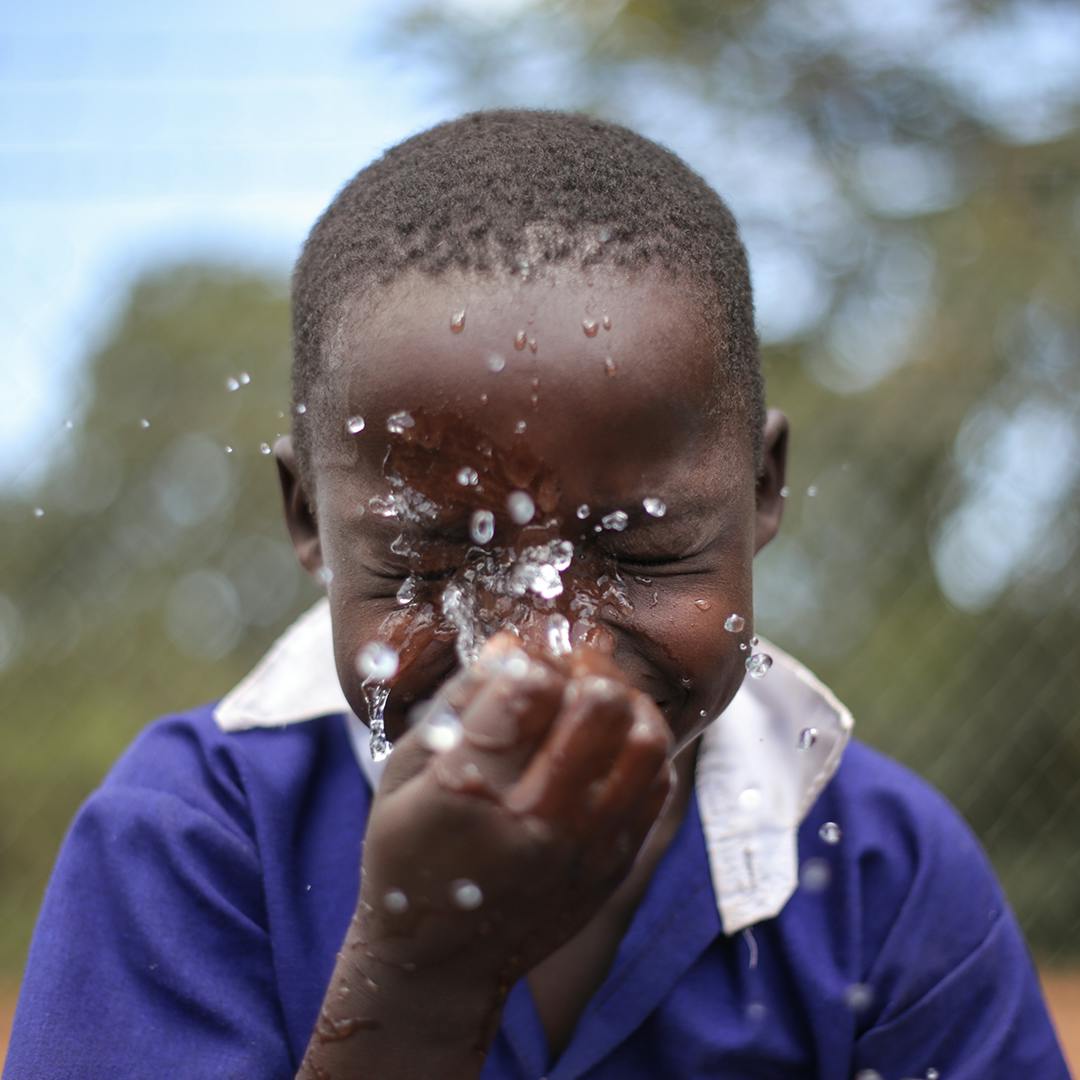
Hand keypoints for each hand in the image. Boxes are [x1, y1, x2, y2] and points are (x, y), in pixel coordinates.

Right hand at [298, 634, 672, 1077]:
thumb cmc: (408, 854)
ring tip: (596, 700)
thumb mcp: (406, 771)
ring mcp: (586, 846)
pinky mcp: (617, 864)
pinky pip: (658, 782)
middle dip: (583, 669)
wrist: (442, 961)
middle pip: (599, 705)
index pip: (531, 687)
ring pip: (645, 739)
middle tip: (566, 671)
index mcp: (469, 789)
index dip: (531, 659)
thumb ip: (459, 703)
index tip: (520, 666)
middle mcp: (536, 819)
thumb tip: (512, 647)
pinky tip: (610, 743)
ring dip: (625, 702)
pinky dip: (642, 746)